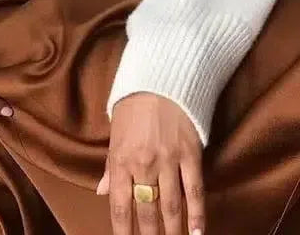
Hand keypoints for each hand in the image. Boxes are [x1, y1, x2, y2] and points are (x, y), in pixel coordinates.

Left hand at [96, 92, 203, 234]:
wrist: (160, 80)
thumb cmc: (133, 106)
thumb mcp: (115, 133)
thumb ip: (111, 166)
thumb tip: (102, 192)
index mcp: (121, 159)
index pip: (120, 205)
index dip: (122, 230)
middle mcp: (143, 164)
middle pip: (147, 211)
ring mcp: (168, 161)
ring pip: (172, 207)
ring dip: (173, 232)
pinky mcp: (191, 156)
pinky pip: (195, 192)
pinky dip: (197, 216)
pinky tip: (196, 233)